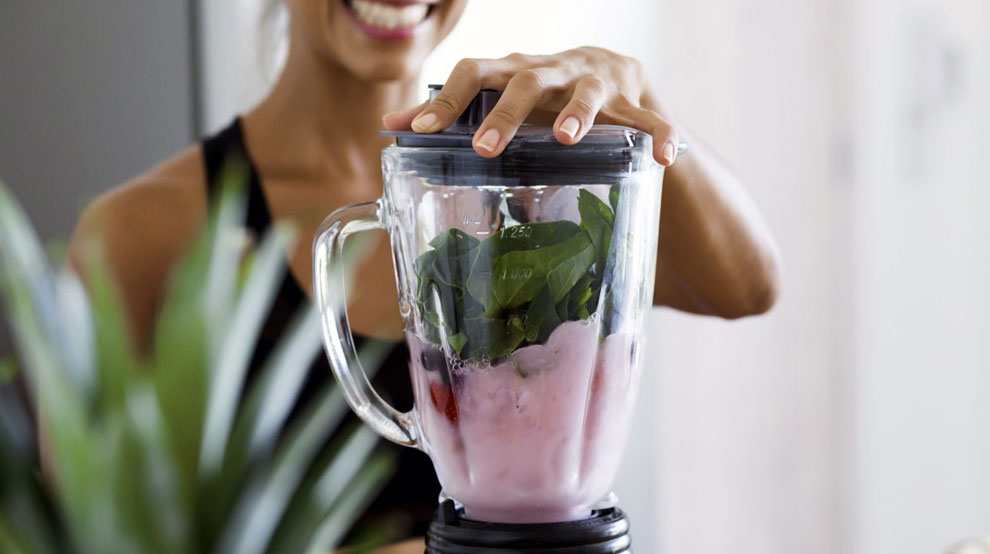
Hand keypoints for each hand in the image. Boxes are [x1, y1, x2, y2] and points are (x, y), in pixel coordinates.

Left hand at [382, 47, 681, 165]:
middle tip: (487, 148)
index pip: (473, 74)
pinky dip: (659, 135)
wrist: (608, 70)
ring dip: (577, 113)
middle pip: (525, 82)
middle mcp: (550, 71)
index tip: (423, 131)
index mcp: (512, 70)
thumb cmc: (538, 93)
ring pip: (587, 92)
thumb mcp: (496, 97)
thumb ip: (449, 113)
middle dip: (505, 114)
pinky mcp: (631, 100)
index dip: (447, 100)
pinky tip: (665, 158)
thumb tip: (390, 127)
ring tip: (566, 139)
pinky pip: (649, 118)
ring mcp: (593, 82)